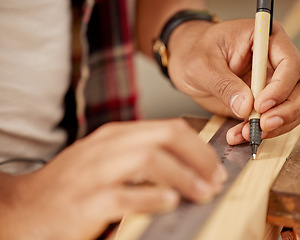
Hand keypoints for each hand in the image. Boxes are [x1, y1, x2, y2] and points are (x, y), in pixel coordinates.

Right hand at [0, 119, 225, 239]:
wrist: (25, 207)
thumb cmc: (73, 185)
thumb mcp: (106, 160)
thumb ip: (140, 158)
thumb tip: (186, 168)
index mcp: (116, 136)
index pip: (168, 129)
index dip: (199, 147)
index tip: (216, 167)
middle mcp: (108, 147)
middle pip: (165, 137)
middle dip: (198, 157)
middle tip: (216, 180)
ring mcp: (95, 173)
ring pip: (149, 159)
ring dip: (183, 176)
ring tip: (203, 193)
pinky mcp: (86, 203)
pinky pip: (125, 195)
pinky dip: (152, 197)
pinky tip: (170, 202)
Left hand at [167, 19, 299, 143]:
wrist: (187, 61)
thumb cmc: (194, 51)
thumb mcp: (202, 64)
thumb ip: (224, 84)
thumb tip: (246, 107)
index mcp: (265, 38)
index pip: (290, 63)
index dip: (281, 87)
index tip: (260, 105)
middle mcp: (277, 59)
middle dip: (288, 111)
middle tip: (262, 125)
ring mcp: (275, 81)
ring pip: (298, 107)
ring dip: (276, 126)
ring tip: (245, 133)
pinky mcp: (267, 100)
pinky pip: (278, 119)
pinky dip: (264, 132)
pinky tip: (241, 134)